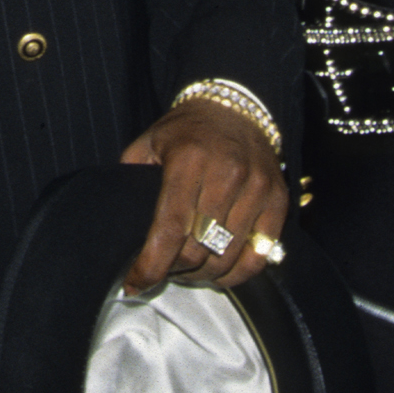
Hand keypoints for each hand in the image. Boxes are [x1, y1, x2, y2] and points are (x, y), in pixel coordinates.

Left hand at [121, 97, 286, 292]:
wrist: (236, 108)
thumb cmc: (186, 131)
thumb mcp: (149, 141)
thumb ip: (131, 178)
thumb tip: (116, 224)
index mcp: (188, 160)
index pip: (168, 229)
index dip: (150, 265)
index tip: (134, 284)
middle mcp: (226, 175)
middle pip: (196, 250)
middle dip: (173, 271)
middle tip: (162, 271)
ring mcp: (256, 189)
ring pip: (225, 258)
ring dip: (202, 275)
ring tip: (187, 271)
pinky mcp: (278, 202)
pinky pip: (258, 257)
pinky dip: (235, 274)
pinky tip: (217, 272)